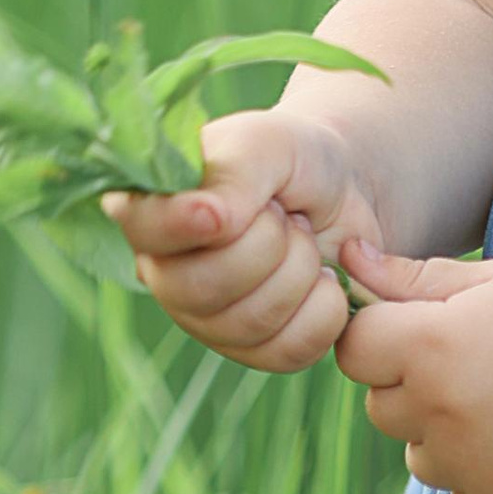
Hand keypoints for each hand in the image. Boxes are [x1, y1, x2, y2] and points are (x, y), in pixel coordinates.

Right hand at [100, 110, 379, 372]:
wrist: (347, 189)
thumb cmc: (293, 158)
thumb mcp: (266, 142)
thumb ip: (234, 173)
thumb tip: (210, 218)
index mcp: (152, 209)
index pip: (145, 229)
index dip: (183, 224)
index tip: (221, 213)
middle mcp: (166, 272)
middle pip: (203, 288)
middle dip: (267, 242)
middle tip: (283, 212)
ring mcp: (206, 320)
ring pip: (250, 323)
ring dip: (300, 270)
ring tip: (301, 237)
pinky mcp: (253, 350)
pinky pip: (287, 350)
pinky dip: (323, 308)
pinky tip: (322, 277)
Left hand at [332, 239, 492, 493]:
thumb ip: (413, 278)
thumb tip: (349, 258)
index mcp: (432, 345)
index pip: (354, 349)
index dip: (380, 336)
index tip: (416, 331)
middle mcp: (440, 412)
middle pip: (380, 407)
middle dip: (412, 385)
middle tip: (474, 363)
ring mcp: (468, 468)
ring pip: (417, 456)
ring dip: (443, 434)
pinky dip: (480, 473)